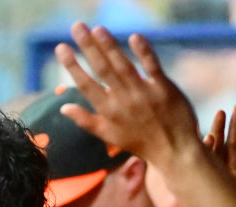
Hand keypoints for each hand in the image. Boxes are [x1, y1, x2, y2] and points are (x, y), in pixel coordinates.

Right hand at [54, 23, 199, 169]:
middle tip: (77, 27)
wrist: (175, 151)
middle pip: (103, 69)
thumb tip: (64, 107)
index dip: (72, 66)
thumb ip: (86, 121)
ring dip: (110, 47)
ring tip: (98, 29)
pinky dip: (144, 52)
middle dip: (88, 47)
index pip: (86, 85)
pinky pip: (152, 67)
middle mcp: (124, 101)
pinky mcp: (164, 89)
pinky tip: (135, 37)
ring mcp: (144, 94)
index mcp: (108, 111)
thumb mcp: (110, 136)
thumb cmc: (140, 142)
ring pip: (124, 66)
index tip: (61, 47)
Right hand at [203, 107, 235, 206]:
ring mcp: (219, 191)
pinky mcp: (208, 196)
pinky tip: (206, 137)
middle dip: (234, 129)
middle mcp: (233, 188)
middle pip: (233, 152)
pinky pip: (205, 171)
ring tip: (222, 112)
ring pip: (218, 157)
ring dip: (219, 134)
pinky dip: (205, 154)